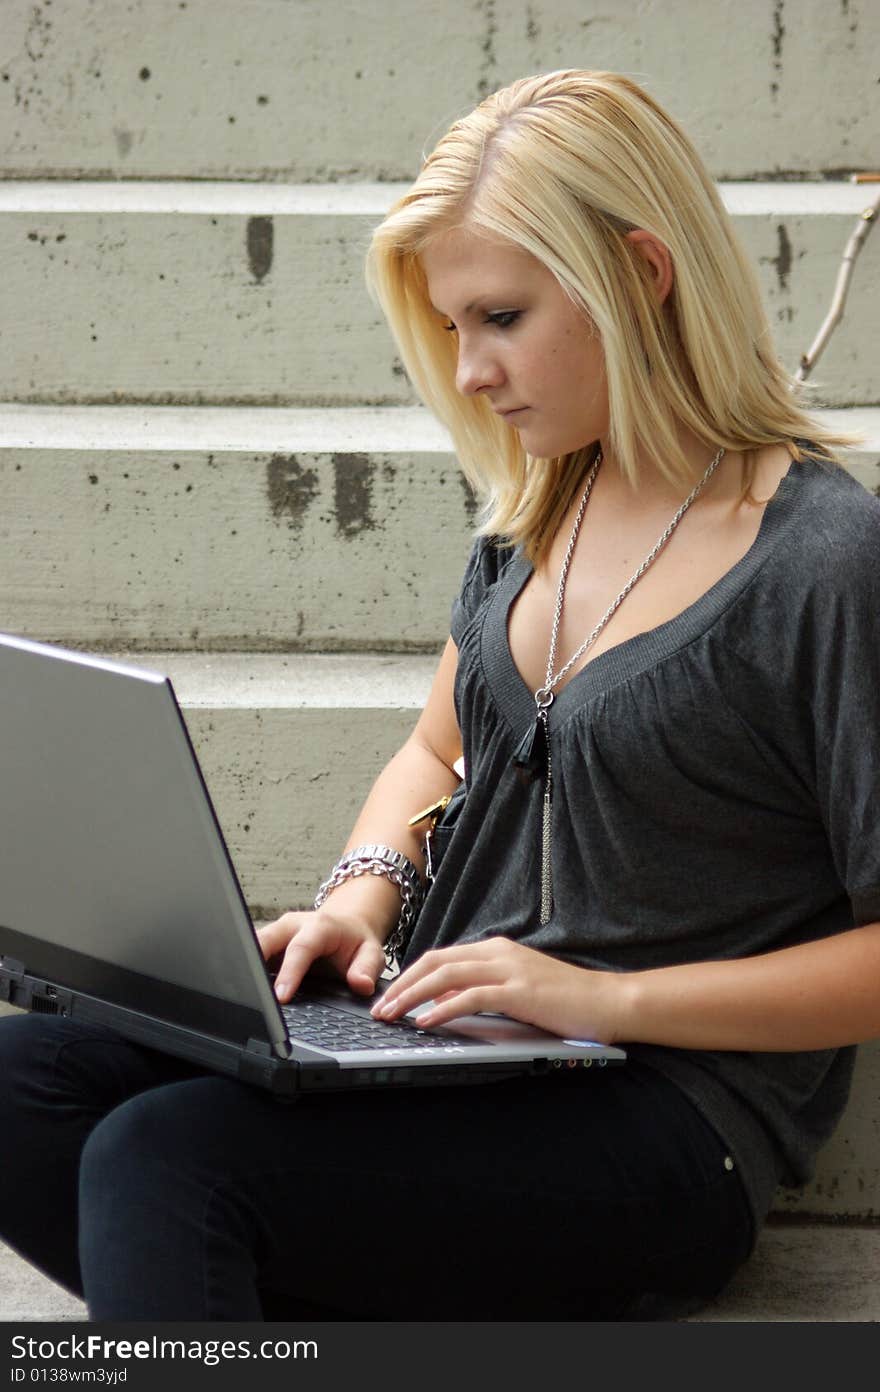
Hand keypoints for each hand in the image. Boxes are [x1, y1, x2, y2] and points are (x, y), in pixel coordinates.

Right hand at [257, 909, 386, 1002]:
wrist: (347, 925)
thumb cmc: (356, 941)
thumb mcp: (371, 953)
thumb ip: (367, 968)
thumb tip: (361, 984)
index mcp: (319, 926)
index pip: (300, 948)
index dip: (290, 972)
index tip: (281, 996)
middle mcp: (293, 925)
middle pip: (266, 940)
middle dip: (253, 962)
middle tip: (247, 992)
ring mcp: (277, 933)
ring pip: (253, 944)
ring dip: (246, 965)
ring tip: (240, 992)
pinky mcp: (268, 943)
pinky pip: (252, 953)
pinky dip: (247, 969)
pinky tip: (244, 988)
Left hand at [370, 936, 623, 1042]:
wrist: (606, 1001)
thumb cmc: (565, 1000)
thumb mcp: (516, 989)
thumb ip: (482, 991)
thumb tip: (443, 1002)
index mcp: (496, 950)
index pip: (441, 957)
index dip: (411, 975)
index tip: (390, 995)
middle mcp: (498, 952)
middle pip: (436, 962)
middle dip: (402, 984)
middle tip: (379, 1007)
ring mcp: (508, 969)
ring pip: (446, 975)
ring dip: (413, 996)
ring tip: (392, 1014)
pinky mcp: (518, 991)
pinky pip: (470, 996)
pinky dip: (443, 1008)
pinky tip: (426, 1021)